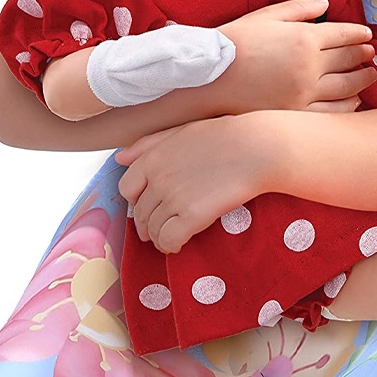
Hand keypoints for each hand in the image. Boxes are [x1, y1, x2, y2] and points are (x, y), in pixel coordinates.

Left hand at [115, 114, 273, 252]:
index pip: (127, 188)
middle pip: (140, 213)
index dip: (136, 200)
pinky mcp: (191, 216)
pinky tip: (180, 244)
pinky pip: (168, 240)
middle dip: (147, 224)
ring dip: (159, 237)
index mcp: (153, 157)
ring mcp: (173, 198)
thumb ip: (149, 144)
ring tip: (172, 237)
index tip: (149, 205)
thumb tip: (119, 157)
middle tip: (161, 228)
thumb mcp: (182, 131)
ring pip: (152, 230)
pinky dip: (171, 245)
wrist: (257, 148)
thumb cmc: (225, 136)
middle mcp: (158, 178)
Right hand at [216, 0, 376, 112]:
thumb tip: (325, 4)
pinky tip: (354, 101)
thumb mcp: (266, 16)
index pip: (344, 34)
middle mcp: (310, 66)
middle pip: (349, 59)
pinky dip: (348, 106)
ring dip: (363, 79)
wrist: (209, 77)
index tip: (367, 35)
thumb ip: (299, 9)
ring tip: (371, 75)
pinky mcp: (297, 113)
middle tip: (371, 54)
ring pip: (347, 87)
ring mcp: (305, 92)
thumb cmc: (234, 42)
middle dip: (363, 55)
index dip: (359, 34)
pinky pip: (331, 111)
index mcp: (305, 38)